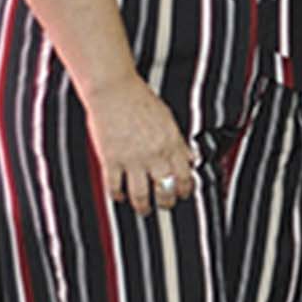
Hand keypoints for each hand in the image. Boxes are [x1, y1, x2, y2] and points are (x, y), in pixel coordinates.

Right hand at [83, 79, 197, 215]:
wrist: (114, 91)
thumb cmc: (140, 100)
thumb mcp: (168, 119)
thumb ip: (179, 142)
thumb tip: (190, 158)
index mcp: (171, 143)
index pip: (185, 175)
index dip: (186, 189)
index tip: (184, 194)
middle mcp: (154, 154)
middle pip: (165, 189)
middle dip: (167, 202)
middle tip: (166, 206)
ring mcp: (132, 159)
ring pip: (141, 194)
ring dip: (143, 206)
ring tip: (144, 210)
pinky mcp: (111, 160)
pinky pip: (115, 186)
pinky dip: (118, 195)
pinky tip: (119, 197)